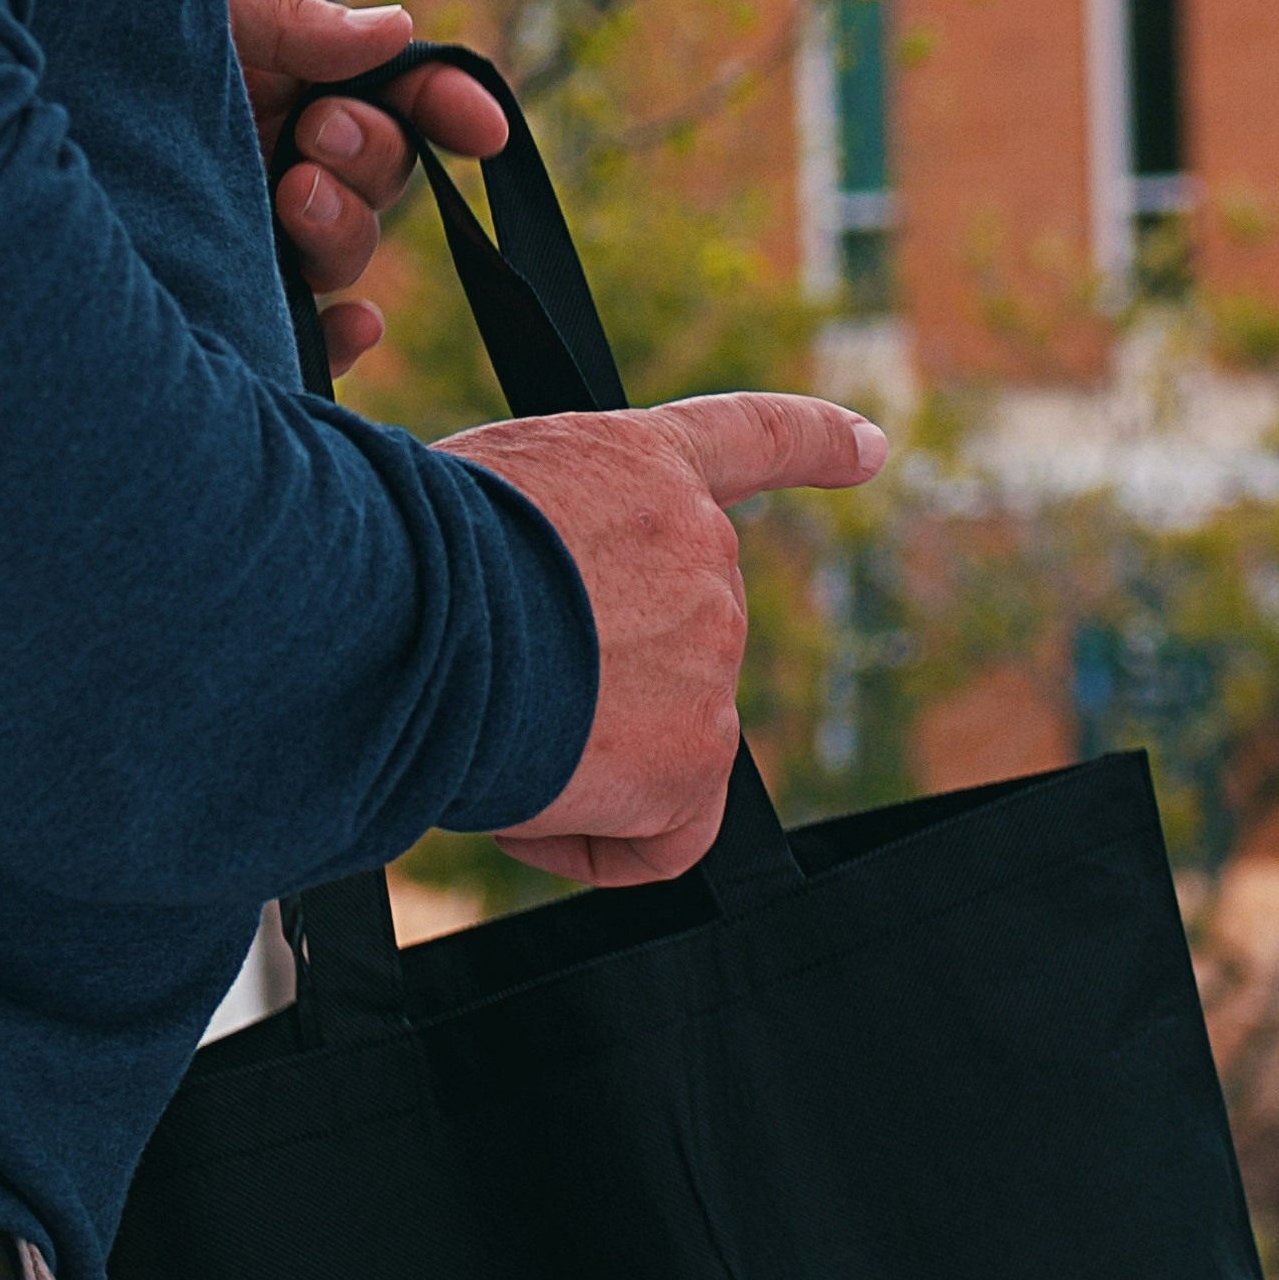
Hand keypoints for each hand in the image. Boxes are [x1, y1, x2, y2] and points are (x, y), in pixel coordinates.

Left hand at [224, 0, 507, 380]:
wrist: (8, 26)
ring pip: (341, 252)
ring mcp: (242, 219)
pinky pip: (295, 332)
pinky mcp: (202, 280)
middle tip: (320, 136)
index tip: (482, 129)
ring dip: (343, 228)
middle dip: (373, 160)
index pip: (397, 98)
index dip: (447, 110)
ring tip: (291, 192)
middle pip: (380, 182)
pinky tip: (346, 330)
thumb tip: (397, 31)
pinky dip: (336, 340)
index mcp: (290, 75)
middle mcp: (276, 149)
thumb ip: (301, 25)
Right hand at [446, 394, 888, 885]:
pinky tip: (527, 811)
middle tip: (495, 674)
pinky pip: (664, 834)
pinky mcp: (696, 755)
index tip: (872, 450)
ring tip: (488, 721)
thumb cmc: (406, 544)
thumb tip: (536, 621)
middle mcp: (704, 549)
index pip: (751, 439)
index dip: (818, 444)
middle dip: (594, 671)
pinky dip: (602, 840)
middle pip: (675, 637)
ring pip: (657, 739)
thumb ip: (550, 530)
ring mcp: (712, 654)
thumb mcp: (484, 486)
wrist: (407, 604)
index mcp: (645, 462)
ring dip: (574, 748)